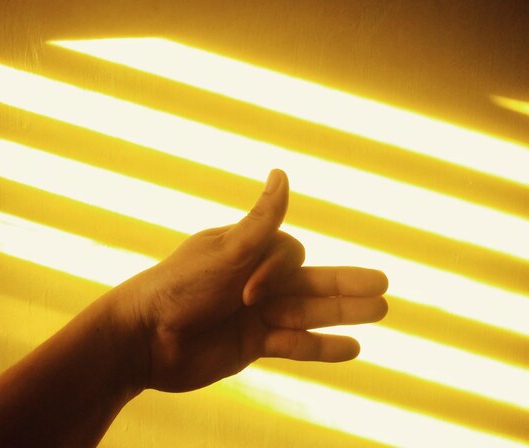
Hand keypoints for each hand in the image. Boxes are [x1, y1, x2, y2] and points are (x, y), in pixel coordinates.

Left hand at [118, 170, 387, 391]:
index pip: (289, 255)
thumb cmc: (179, 287)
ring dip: (345, 313)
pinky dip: (322, 347)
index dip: (280, 271)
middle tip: (385, 284)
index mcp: (249, 252)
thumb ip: (262, 220)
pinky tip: (353, 347)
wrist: (143, 338)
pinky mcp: (254, 346)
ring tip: (382, 311)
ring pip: (310, 312)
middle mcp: (258, 282)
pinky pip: (295, 346)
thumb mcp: (225, 251)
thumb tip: (282, 172)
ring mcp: (258, 315)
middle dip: (347, 284)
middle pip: (312, 281)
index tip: (248, 291)